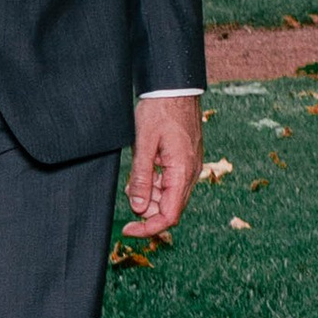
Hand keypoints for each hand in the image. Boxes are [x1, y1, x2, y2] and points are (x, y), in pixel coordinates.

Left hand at [120, 92, 202, 237]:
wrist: (175, 87)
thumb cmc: (161, 109)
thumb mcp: (144, 143)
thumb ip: (141, 177)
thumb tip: (137, 208)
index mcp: (182, 172)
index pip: (169, 216)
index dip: (148, 228)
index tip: (127, 230)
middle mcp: (189, 174)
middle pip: (168, 209)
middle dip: (145, 208)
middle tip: (128, 190)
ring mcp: (188, 168)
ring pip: (167, 196)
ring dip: (148, 194)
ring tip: (133, 176)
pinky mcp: (183, 161)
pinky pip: (168, 182)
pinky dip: (153, 182)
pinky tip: (143, 168)